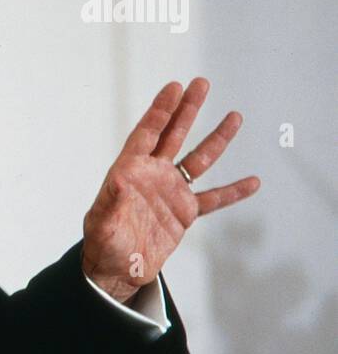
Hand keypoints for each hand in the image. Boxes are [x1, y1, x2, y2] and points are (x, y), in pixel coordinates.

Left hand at [82, 78, 260, 302]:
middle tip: (201, 83)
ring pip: (197, 160)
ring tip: (234, 116)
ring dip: (216, 139)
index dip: (160, 111)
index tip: (174, 87)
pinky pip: (213, 199)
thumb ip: (109, 202)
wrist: (117, 270)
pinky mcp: (184, 213)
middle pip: (173, 136)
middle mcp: (152, 176)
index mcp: (129, 172)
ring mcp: (170, 192)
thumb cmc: (103, 245)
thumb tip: (116, 179)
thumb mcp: (101, 225)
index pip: (147, 134)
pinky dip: (233, 191)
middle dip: (187, 110)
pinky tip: (253, 181)